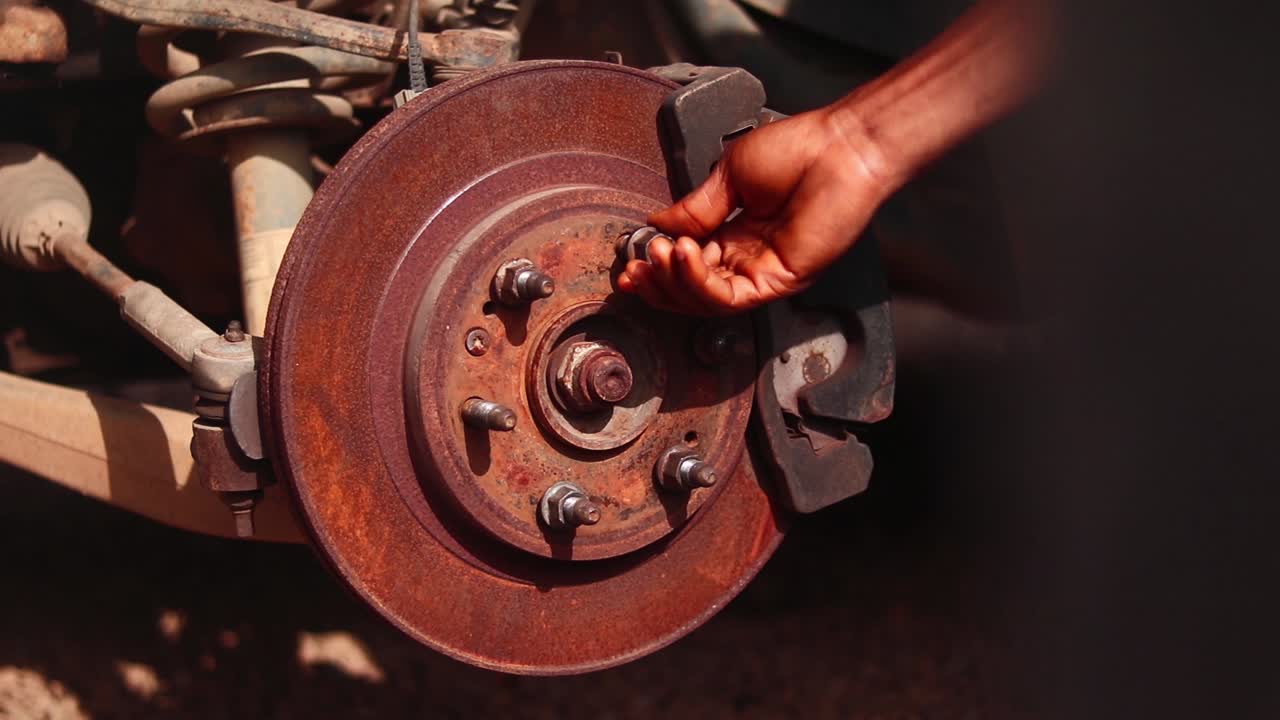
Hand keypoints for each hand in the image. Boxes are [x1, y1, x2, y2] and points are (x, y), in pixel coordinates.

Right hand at [617, 107, 894, 314]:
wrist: (840, 147)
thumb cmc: (800, 149)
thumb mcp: (729, 173)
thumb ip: (694, 206)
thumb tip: (658, 224)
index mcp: (736, 231)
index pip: (688, 263)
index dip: (658, 264)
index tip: (634, 256)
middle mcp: (748, 257)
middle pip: (691, 290)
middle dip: (658, 282)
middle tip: (636, 268)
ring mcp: (763, 271)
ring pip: (705, 300)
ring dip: (674, 282)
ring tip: (660, 255)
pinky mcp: (778, 280)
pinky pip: (729, 297)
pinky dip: (699, 281)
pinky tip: (685, 254)